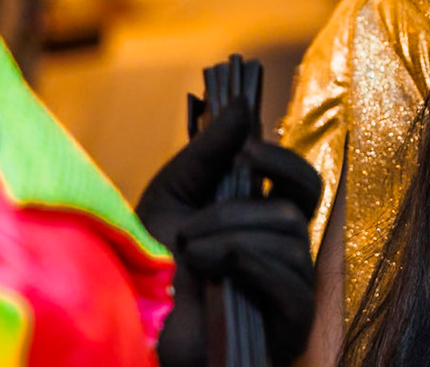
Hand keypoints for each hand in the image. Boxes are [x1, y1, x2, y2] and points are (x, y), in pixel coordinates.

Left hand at [138, 100, 323, 366]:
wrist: (129, 323)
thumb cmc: (149, 264)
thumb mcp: (172, 195)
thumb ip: (209, 151)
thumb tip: (242, 104)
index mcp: (263, 220)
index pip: (300, 182)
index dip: (281, 160)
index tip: (246, 148)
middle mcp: (283, 252)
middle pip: (299, 206)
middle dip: (244, 202)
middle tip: (199, 216)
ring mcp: (290, 290)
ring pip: (289, 237)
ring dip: (230, 236)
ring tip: (188, 252)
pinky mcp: (289, 325)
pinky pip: (291, 282)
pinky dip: (249, 264)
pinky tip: (210, 268)